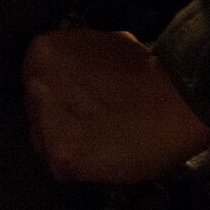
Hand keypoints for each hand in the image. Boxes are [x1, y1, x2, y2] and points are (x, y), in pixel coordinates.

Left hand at [24, 28, 209, 182]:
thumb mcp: (99, 42)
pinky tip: (102, 155)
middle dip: (59, 118)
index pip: (35, 80)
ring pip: (44, 141)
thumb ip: (75, 57)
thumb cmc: (145, 71)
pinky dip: (81, 166)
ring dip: (67, 143)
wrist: (174, 100)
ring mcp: (46, 121)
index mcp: (42, 52)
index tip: (75, 103)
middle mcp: (36, 84)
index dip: (58, 95)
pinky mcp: (62, 154)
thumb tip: (73, 70)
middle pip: (36, 111)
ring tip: (99, 140)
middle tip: (90, 123)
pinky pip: (61, 167)